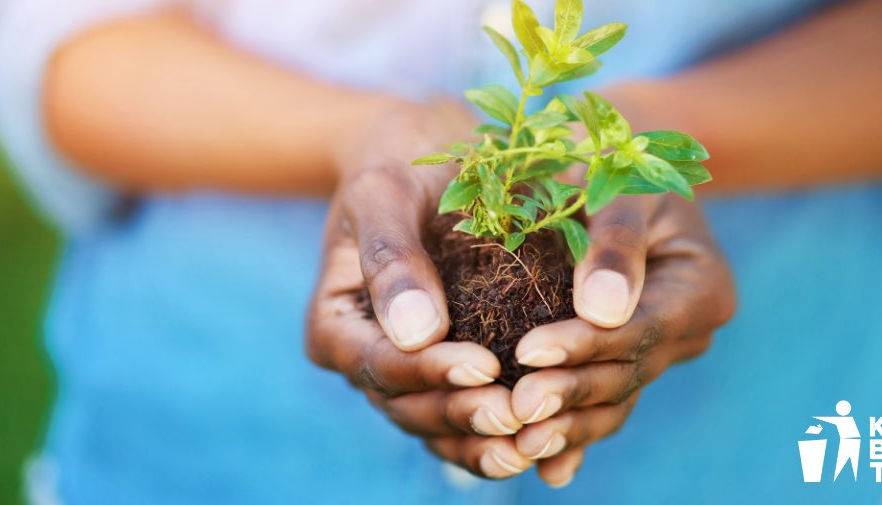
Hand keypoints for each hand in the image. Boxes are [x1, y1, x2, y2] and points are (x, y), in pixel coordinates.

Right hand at [305, 100, 535, 477]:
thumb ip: (391, 258)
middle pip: (408, 405)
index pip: (379, 363)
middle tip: (519, 417)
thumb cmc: (397, 159)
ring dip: (483, 439)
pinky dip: (499, 428)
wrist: (424, 151)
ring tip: (535, 445)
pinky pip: (467, 407)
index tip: (484, 366)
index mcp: (335, 322)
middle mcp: (366, 355)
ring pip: (438, 420)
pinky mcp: (445, 366)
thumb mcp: (384, 191)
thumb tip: (416, 334)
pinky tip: (547, 439)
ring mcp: (406, 367)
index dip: (429, 372)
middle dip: (462, 415)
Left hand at [507, 194, 735, 483]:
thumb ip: (616, 243)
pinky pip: (602, 406)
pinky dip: (575, 437)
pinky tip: (545, 469)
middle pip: (627, 372)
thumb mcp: (623, 188)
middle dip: (570, 392)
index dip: (585, 344)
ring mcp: (658, 355)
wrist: (618, 177)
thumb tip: (602, 311)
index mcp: (702, 288)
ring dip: (569, 426)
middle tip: (515, 406)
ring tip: (519, 443)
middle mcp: (687, 333)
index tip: (529, 350)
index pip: (640, 326)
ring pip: (614, 400)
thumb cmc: (618, 168)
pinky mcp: (626, 366)